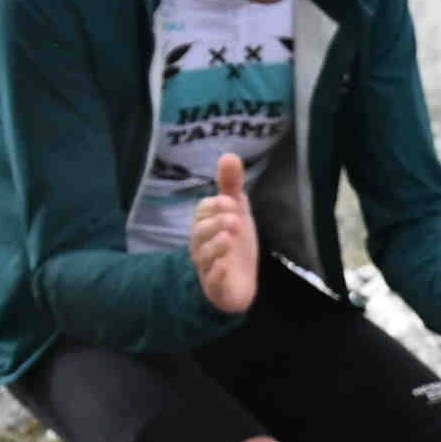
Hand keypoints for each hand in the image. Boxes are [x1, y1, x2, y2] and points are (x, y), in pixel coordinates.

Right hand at [187, 150, 261, 316]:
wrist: (240, 282)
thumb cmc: (234, 242)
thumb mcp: (236, 211)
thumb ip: (231, 185)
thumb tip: (229, 155)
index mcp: (205, 225)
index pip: (203, 211)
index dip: (216, 206)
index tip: (232, 201)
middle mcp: (201, 245)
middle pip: (200, 232)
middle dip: (215, 223)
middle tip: (234, 219)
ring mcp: (207, 266)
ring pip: (204, 255)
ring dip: (216, 245)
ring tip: (230, 237)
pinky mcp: (216, 286)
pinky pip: (212, 280)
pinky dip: (218, 272)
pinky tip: (226, 265)